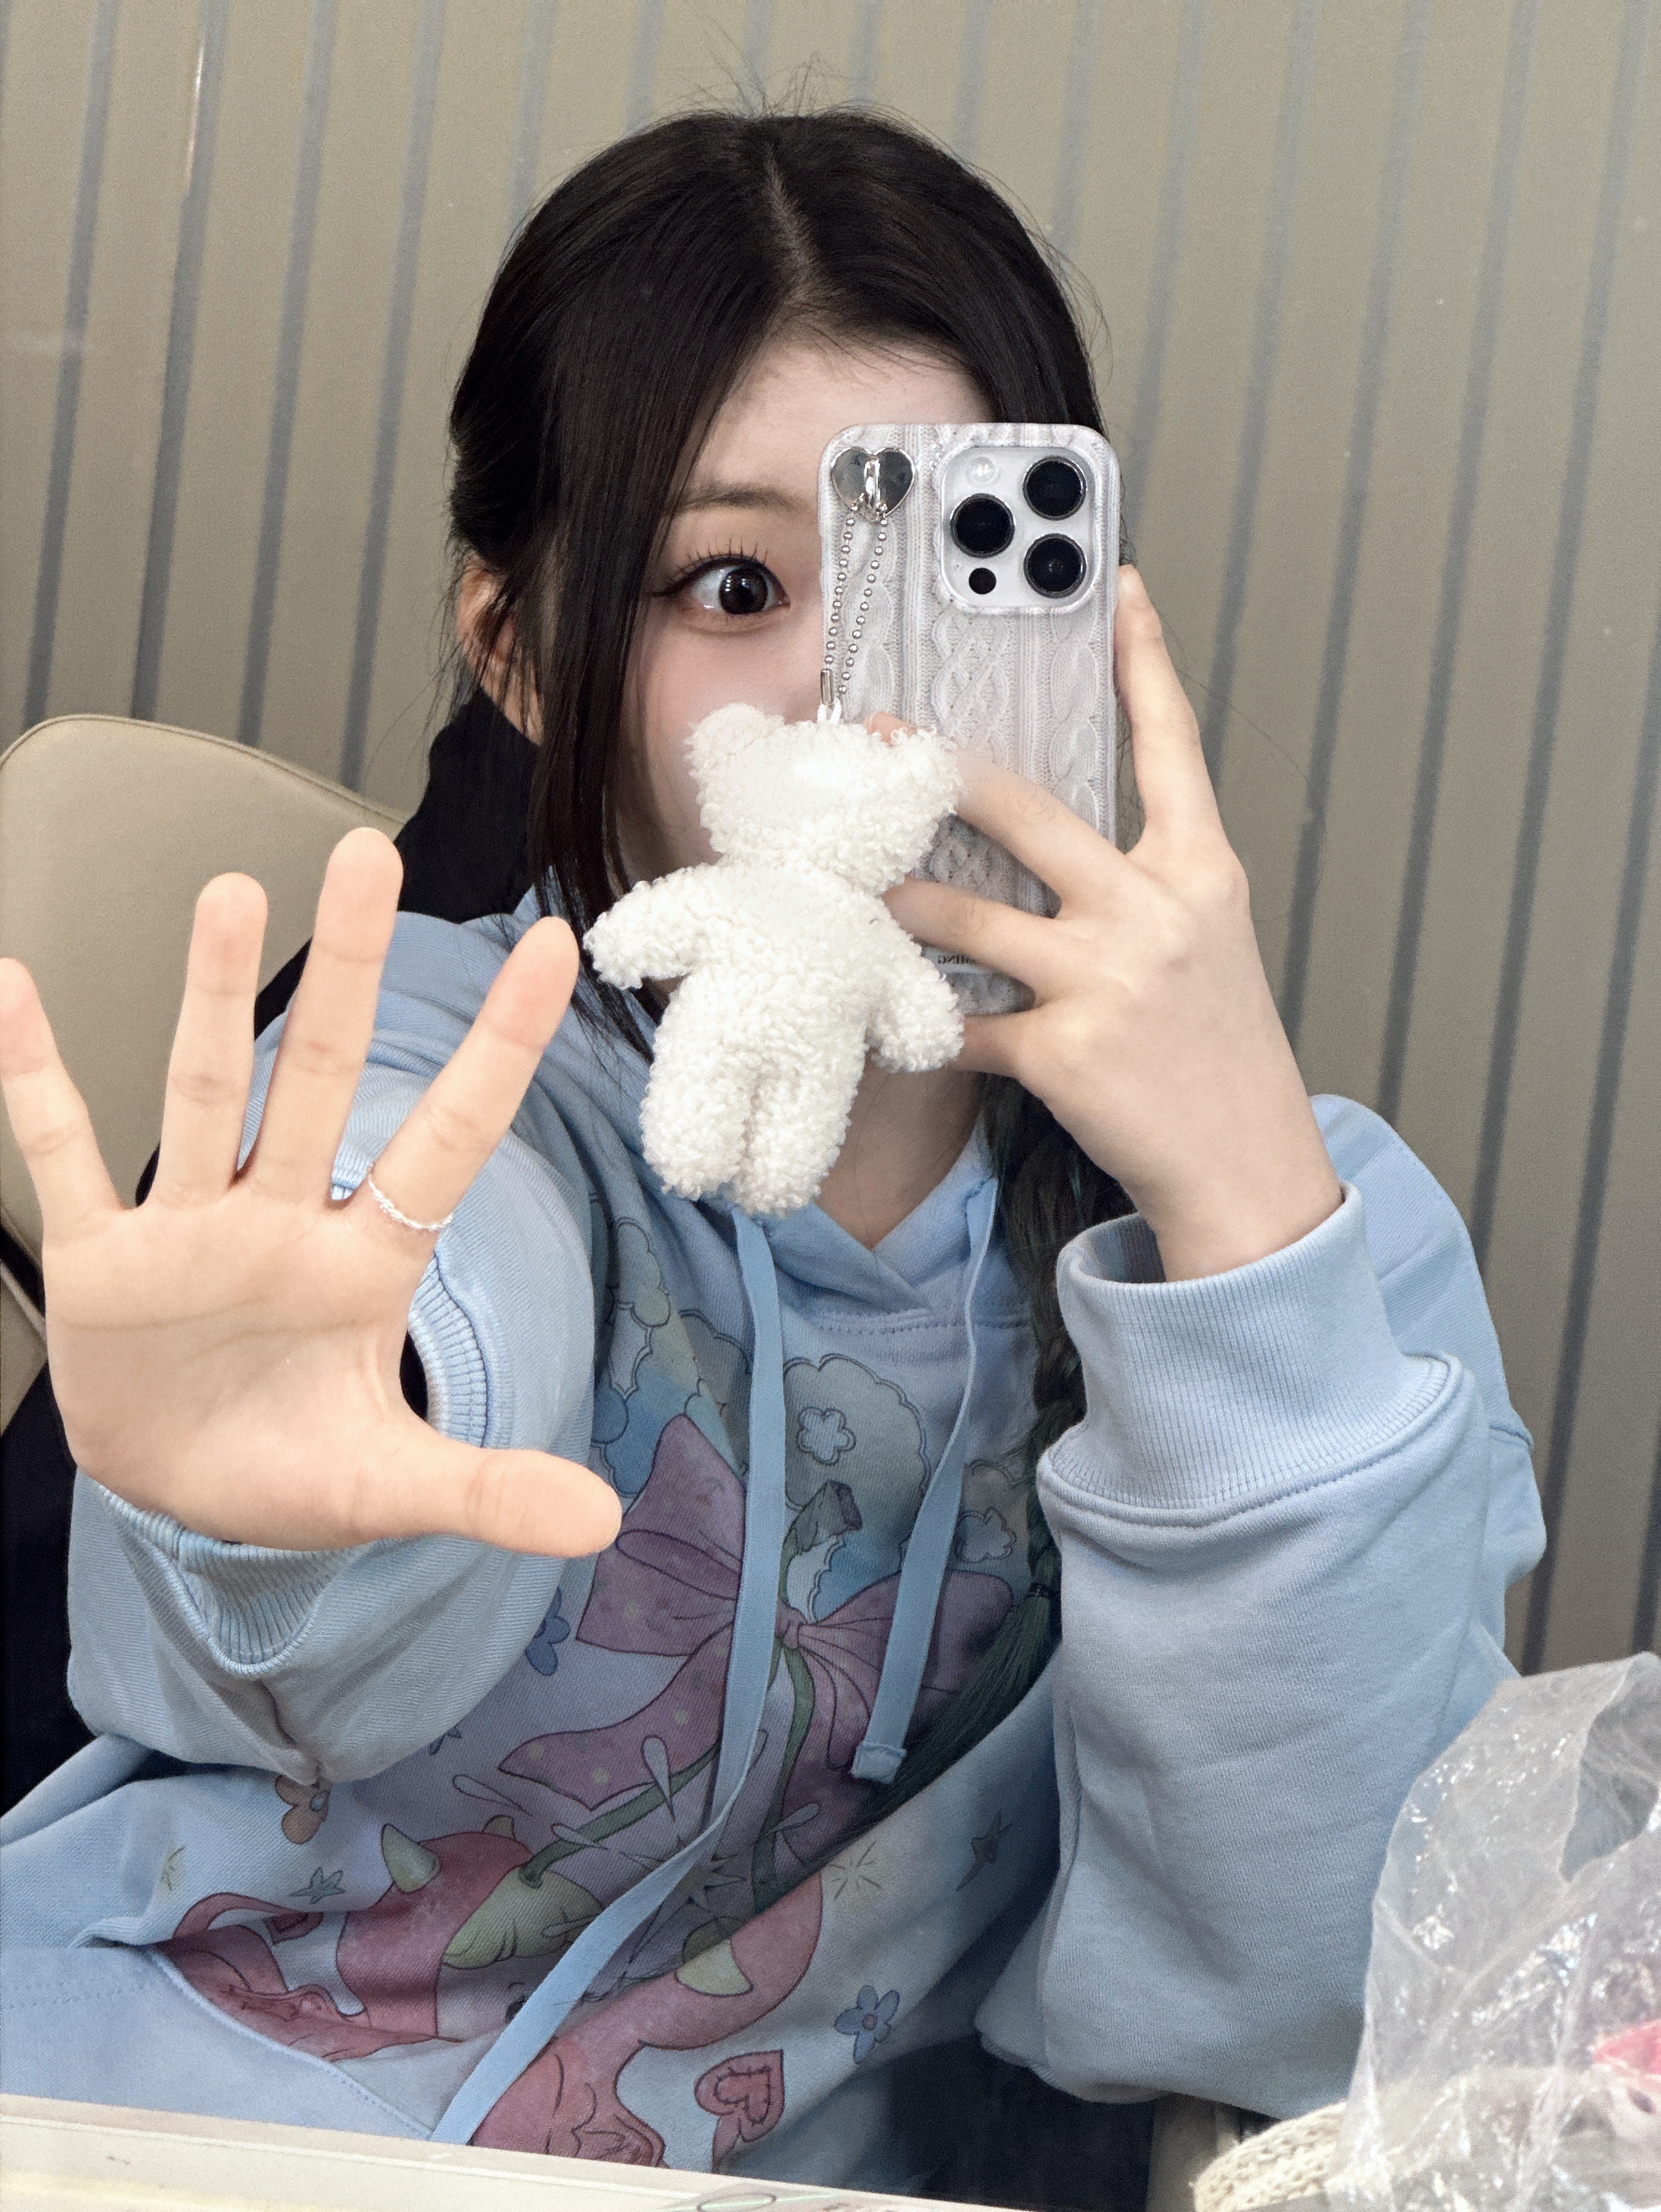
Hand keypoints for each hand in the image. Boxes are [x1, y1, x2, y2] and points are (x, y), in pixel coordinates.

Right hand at [0, 829, 620, 1554]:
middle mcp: (283, 1220)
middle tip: (372, 857)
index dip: (500, 1050)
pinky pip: (65, 1156)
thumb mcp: (389, 1487)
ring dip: (216, 997)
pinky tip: (13, 994)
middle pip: (326, 1075)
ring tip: (235, 895)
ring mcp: (191, 1230)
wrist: (179, 1502)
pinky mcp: (103, 1260)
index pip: (449, 1139)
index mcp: (367, 1263)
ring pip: (209, 1092)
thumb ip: (486, 1490)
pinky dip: (35, 1081)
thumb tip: (601, 1523)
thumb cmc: (289, 1472)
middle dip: (349, 972)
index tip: (552, 945)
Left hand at [885, 568, 1340, 1280]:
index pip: (1173, 745)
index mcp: (1202, 873)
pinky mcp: (1063, 1052)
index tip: (1117, 586)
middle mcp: (1155, 912)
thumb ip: (1145, 885)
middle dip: (943, 773)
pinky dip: (922, 1025)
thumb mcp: (1210, 946)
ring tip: (852, 890)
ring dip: (899, 904)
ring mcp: (1107, 980)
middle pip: (1029, 812)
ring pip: (968, 918)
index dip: (1146, 659)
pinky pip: (963, 1025)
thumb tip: (1055, 848)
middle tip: (881, 741)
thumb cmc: (1221, 1054)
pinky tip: (892, 1022)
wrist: (1250, 1170)